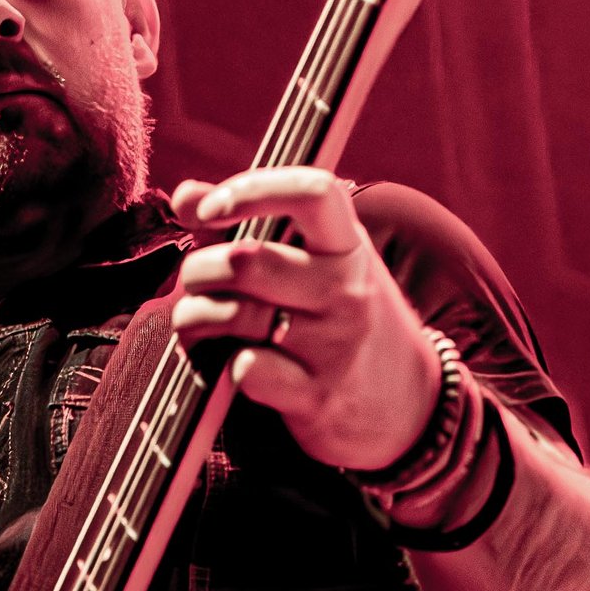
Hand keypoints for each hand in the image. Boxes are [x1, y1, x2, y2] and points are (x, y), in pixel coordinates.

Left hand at [170, 169, 441, 471]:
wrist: (405, 400)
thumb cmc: (342, 315)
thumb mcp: (318, 258)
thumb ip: (250, 220)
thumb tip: (184, 196)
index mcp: (347, 245)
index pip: (312, 192)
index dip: (252, 190)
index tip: (209, 209)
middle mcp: (346, 290)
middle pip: (246, 260)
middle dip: (198, 270)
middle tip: (196, 281)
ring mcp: (334, 345)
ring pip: (233, 315)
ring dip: (194, 317)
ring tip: (197, 320)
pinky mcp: (315, 395)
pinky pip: (244, 369)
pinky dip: (218, 364)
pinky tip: (223, 360)